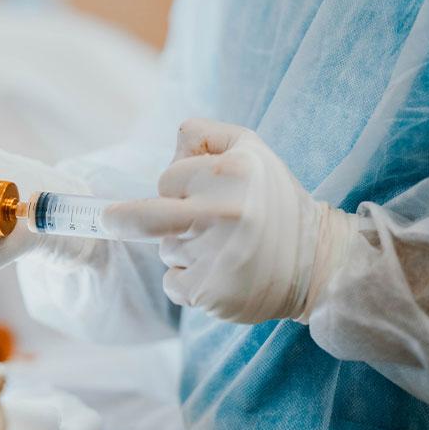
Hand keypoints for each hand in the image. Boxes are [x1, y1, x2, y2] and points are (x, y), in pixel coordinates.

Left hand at [102, 118, 355, 322]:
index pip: (167, 179)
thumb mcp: (250, 150)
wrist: (318, 262)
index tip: (200, 192)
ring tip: (223, 248)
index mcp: (233, 172)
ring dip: (181, 249)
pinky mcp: (210, 293)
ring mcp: (215, 257)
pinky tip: (220, 274)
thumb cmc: (274, 201)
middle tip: (110, 219)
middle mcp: (224, 213)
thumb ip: (205, 135)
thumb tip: (170, 144)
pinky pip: (172, 284)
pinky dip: (187, 282)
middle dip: (120, 218)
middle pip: (139, 218)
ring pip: (164, 251)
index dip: (179, 185)